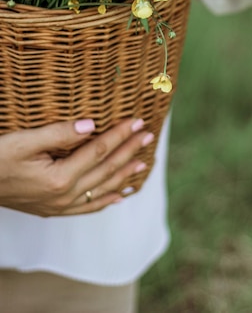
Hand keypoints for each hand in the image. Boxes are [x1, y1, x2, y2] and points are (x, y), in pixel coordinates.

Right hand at [0, 118, 152, 216]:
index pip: (99, 152)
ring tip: (143, 163)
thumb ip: (58, 133)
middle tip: (147, 136)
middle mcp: (63, 196)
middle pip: (105, 170)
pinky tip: (119, 196)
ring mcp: (59, 207)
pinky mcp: (52, 210)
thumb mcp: (23, 141)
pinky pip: (87, 207)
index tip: (136, 122)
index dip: (120, 135)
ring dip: (124, 175)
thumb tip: (91, 125)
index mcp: (59, 178)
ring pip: (101, 190)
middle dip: (129, 151)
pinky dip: (106, 200)